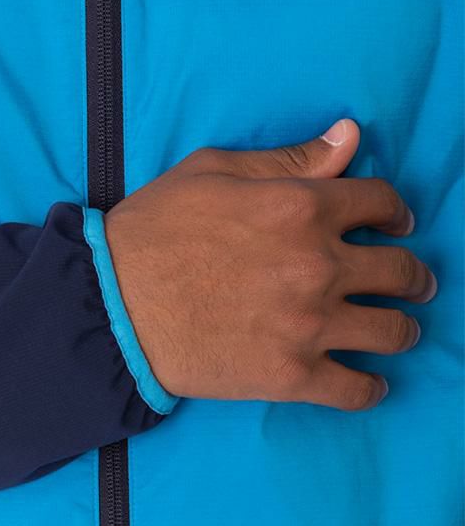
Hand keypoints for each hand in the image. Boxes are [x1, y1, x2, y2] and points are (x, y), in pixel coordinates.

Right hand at [104, 119, 436, 410]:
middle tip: (412, 283)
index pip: (381, 203)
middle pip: (401, 270)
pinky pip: (356, 390)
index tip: (397, 225)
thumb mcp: (212, 172)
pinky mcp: (289, 376)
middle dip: (414, 275)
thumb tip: (350, 136)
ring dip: (404, 329)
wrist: (112, 305)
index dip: (396, 213)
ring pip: (393, 331)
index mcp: (302, 207)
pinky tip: (368, 383)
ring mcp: (308, 325)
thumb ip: (287, 159)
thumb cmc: (153, 232)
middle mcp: (318, 265)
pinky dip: (370, 389)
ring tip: (399, 331)